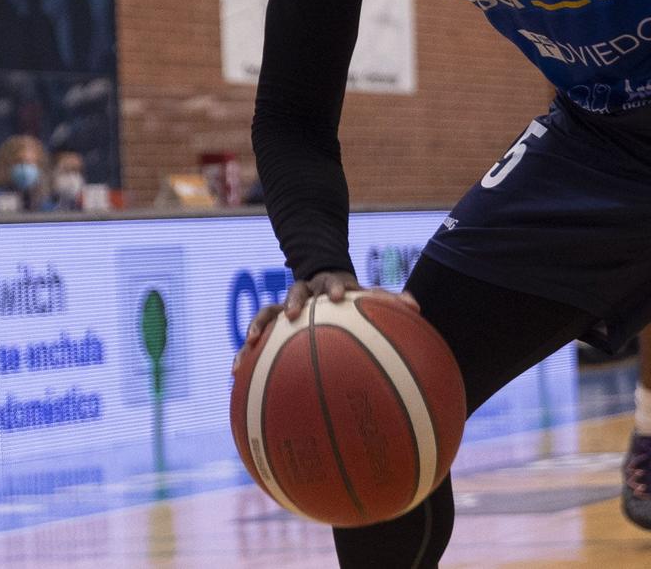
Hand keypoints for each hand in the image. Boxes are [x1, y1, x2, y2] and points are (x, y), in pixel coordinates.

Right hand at [237, 270, 419, 354]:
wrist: (317, 276)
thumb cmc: (347, 296)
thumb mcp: (364, 294)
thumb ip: (386, 299)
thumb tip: (416, 305)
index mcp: (328, 287)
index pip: (331, 283)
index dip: (335, 287)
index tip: (339, 295)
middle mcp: (303, 294)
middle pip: (294, 293)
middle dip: (292, 303)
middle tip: (292, 315)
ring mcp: (282, 309)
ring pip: (265, 313)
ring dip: (257, 326)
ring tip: (248, 346)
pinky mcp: (269, 326)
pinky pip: (254, 340)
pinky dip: (243, 355)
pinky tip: (234, 375)